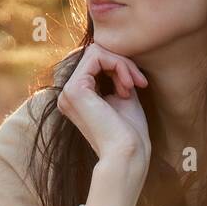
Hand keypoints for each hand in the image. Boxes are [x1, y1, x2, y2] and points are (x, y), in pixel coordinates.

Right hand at [57, 42, 151, 171]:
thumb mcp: (123, 95)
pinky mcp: (75, 89)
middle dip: (122, 63)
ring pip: (96, 52)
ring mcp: (68, 92)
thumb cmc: (130, 132)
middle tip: (138, 83)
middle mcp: (67, 94)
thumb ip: (115, 74)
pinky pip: (97, 55)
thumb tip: (114, 53)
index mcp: (77, 98)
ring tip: (133, 86)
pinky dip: (119, 65)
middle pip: (94, 54)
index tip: (138, 84)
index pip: (95, 63)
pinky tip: (127, 87)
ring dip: (122, 64)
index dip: (119, 66)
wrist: (128, 154)